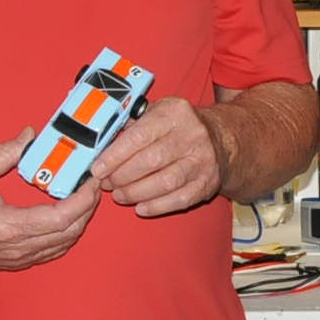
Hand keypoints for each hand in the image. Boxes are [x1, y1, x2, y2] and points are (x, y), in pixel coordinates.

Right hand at [0, 129, 99, 269]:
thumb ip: (4, 152)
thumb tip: (30, 136)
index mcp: (7, 228)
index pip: (62, 218)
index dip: (84, 199)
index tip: (93, 180)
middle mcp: (15, 249)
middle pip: (70, 233)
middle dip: (87, 208)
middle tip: (93, 184)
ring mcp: (14, 259)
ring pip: (63, 245)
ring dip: (79, 222)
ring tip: (83, 197)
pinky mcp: (12, 262)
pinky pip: (50, 252)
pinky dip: (65, 235)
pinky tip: (66, 217)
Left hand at [95, 96, 223, 217]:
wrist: (221, 138)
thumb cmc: (178, 127)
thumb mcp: (158, 112)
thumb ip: (131, 124)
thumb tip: (100, 144)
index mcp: (174, 113)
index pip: (139, 136)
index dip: (115, 156)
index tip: (98, 169)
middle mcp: (192, 135)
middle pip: (150, 161)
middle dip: (122, 177)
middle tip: (107, 184)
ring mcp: (202, 161)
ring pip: (164, 183)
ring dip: (136, 193)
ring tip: (120, 195)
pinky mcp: (207, 182)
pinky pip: (179, 199)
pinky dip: (156, 207)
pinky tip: (140, 207)